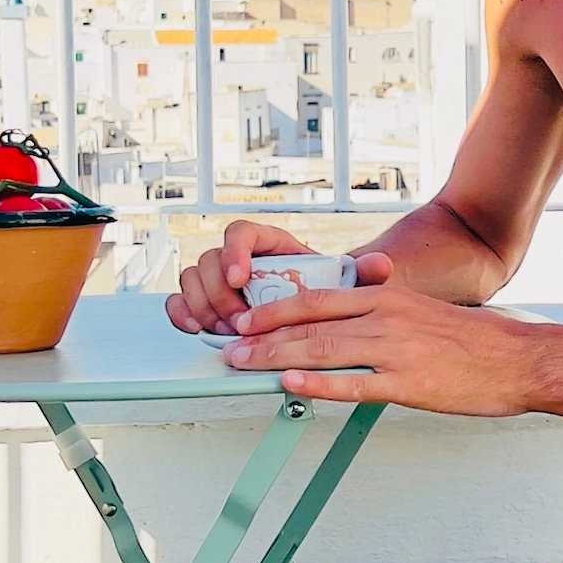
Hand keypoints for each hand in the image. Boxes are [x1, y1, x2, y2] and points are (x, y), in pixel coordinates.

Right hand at [164, 220, 395, 335]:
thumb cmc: (330, 290)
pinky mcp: (210, 303)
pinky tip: (197, 330)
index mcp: (271, 244)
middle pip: (210, 260)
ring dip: (204, 307)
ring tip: (228, 331)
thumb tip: (381, 265)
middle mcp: (241, 258)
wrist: (322, 310)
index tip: (241, 276)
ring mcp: (221, 280)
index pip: (240, 232)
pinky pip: (181, 301)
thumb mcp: (350, 281)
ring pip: (192, 279)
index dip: (235, 251)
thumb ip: (365, 271)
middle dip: (220, 293)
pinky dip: (182, 314)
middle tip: (240, 320)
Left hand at [221, 285, 532, 416]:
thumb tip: (344, 329)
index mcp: (387, 297)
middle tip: (232, 347)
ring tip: (246, 367)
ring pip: (325, 350)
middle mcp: (386, 317)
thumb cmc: (472, 341)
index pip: (319, 298)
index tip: (248, 320)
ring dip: (278, 358)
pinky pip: (355, 384)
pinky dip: (319, 385)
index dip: (276, 310)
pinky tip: (292, 388)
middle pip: (312, 323)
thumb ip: (382, 317)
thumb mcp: (421, 313)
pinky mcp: (409, 383)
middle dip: (265, 336)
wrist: (516, 358)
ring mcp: (396, 350)